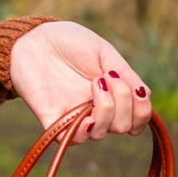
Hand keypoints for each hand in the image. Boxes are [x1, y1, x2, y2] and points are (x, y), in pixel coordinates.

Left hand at [9, 21, 151, 140]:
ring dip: (107, 110)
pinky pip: (72, 139)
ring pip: (101, 133)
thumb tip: (144, 95)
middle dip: (124, 103)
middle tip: (106, 77)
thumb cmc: (68, 41)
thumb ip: (124, 73)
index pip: (137, 118)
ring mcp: (75, 115)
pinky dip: (84, 130)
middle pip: (124, 126)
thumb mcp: (102, 51)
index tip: (133, 87)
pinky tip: (85, 112)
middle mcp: (96, 108)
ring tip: (95, 83)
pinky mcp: (53, 120)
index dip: (142, 111)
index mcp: (112, 93)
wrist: (33, 37)